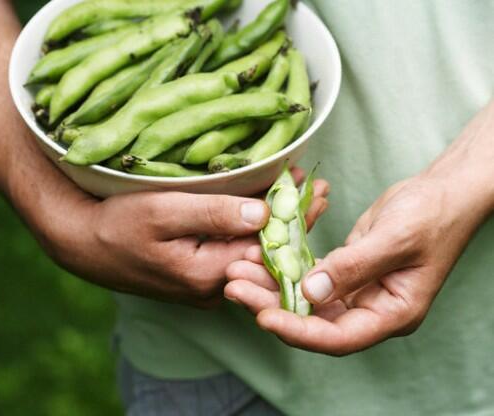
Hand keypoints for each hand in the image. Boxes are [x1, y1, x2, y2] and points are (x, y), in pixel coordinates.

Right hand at [40, 168, 323, 308]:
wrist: (82, 243)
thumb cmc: (116, 225)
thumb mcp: (162, 213)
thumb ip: (212, 215)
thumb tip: (262, 214)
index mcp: (208, 275)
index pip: (266, 250)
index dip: (293, 220)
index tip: (313, 190)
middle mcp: (212, 287)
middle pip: (264, 254)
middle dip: (293, 222)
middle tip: (318, 190)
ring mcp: (204, 283)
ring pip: (251, 252)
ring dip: (275, 223)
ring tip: (299, 194)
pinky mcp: (196, 273)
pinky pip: (234, 251)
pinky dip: (251, 229)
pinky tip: (263, 209)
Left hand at [225, 173, 487, 354]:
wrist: (439, 194)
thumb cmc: (431, 216)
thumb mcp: (395, 240)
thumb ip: (354, 268)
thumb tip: (309, 293)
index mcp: (390, 314)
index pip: (338, 337)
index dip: (299, 331)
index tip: (263, 317)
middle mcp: (368, 309)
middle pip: (313, 321)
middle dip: (271, 305)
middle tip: (234, 286)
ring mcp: (354, 292)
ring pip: (304, 298)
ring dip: (270, 284)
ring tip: (237, 269)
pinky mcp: (342, 271)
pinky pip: (307, 275)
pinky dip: (284, 267)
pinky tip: (259, 254)